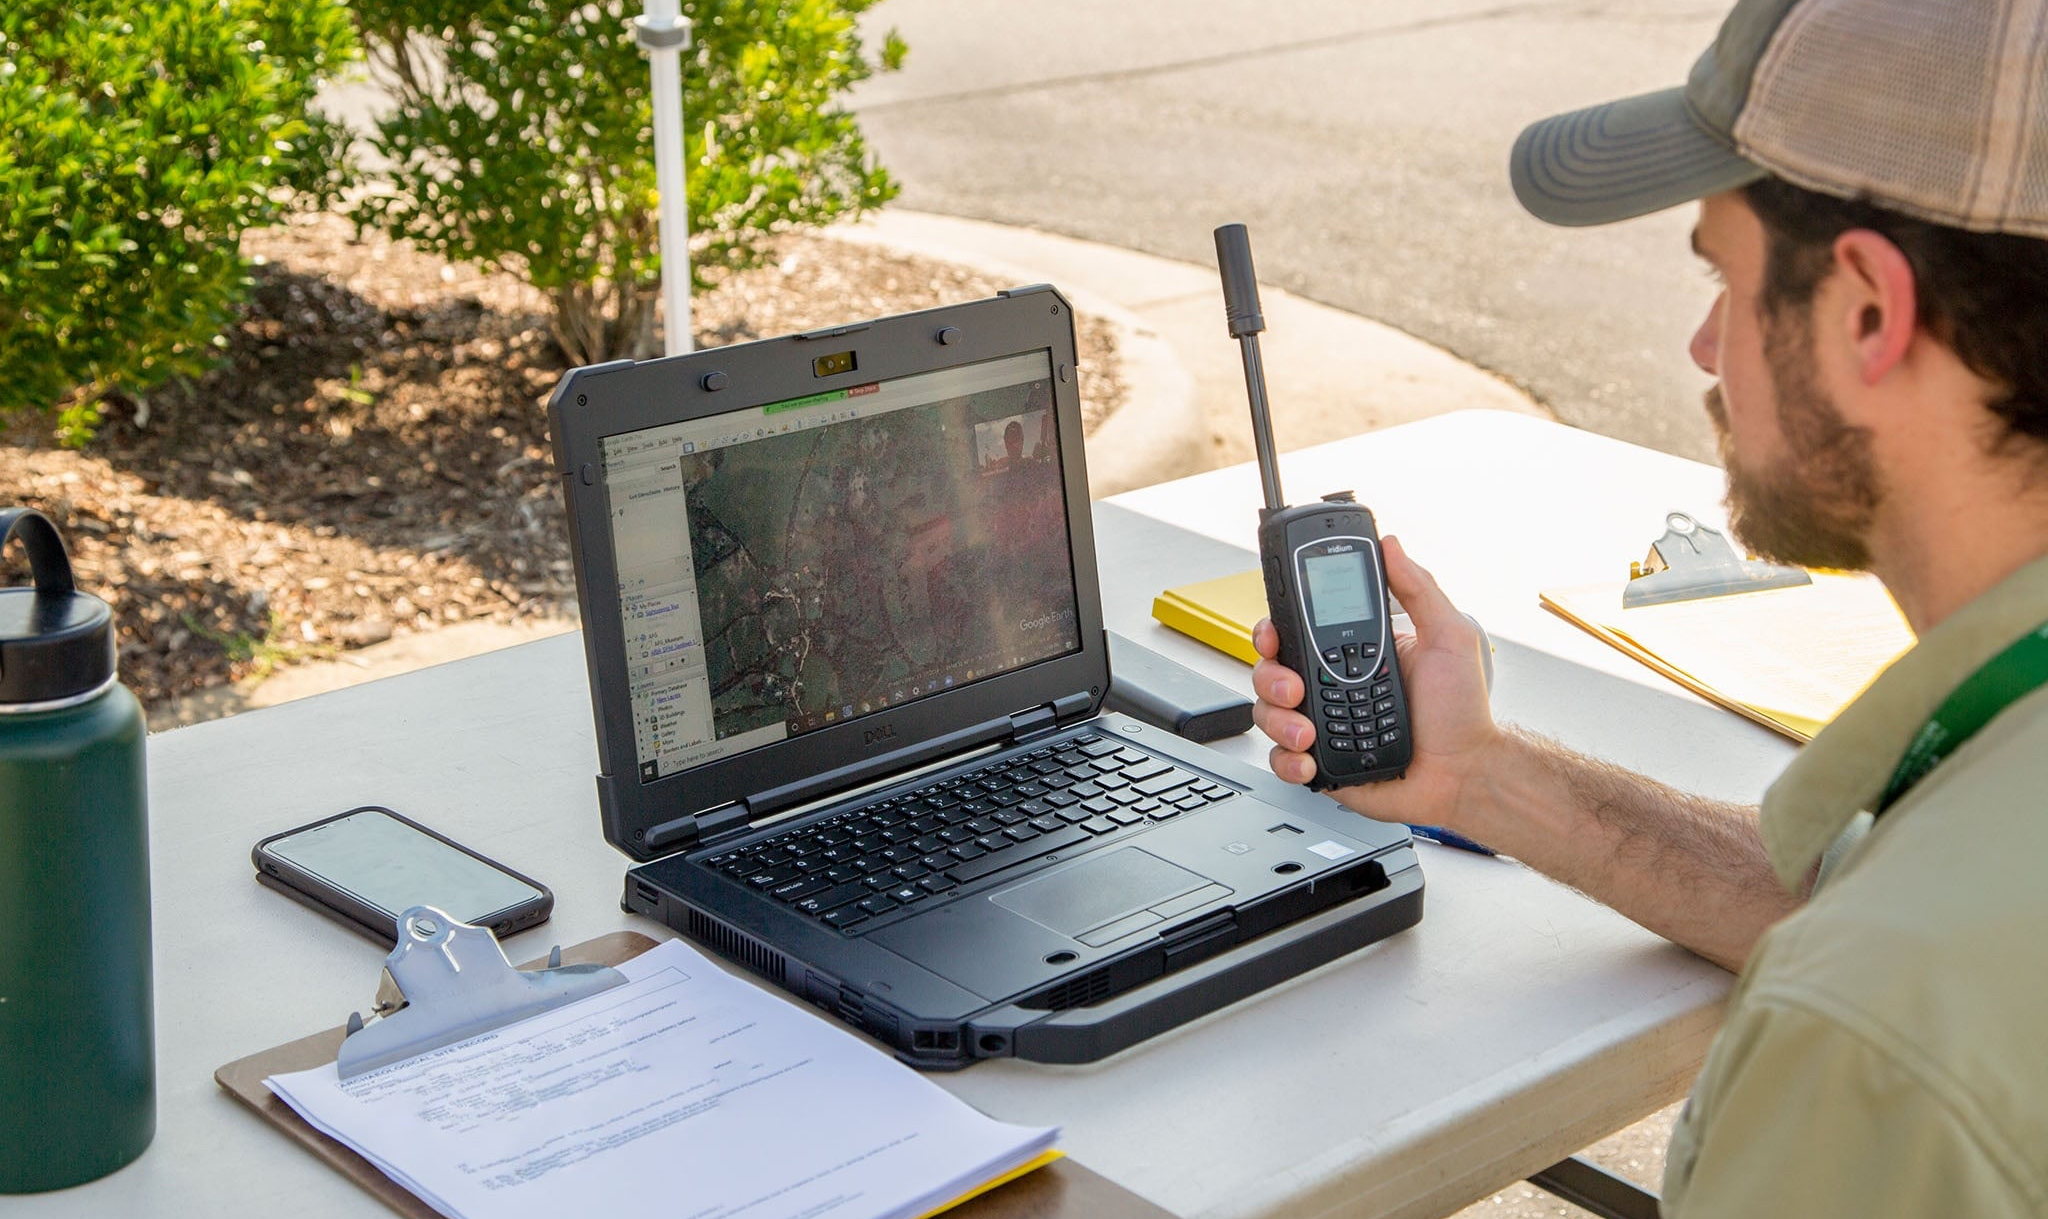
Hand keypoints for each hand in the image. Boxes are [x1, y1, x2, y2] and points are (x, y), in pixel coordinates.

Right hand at [1250, 535, 1501, 830]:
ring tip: (1308, 732)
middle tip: (1295, 688)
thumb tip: (1393, 546)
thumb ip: (1419, 588)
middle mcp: (1331, 685)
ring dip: (1279, 721)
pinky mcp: (1321, 764)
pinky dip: (1287, 760)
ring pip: (1268, 714)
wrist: (1465, 774)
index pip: (1298, 631)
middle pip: (1271, 670)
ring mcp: (1323, 724)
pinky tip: (1310, 759)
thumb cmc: (1461, 712)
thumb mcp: (1447, 637)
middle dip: (1270, 677)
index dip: (1275, 630)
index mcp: (1352, 652)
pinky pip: (1282, 759)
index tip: (1275, 634)